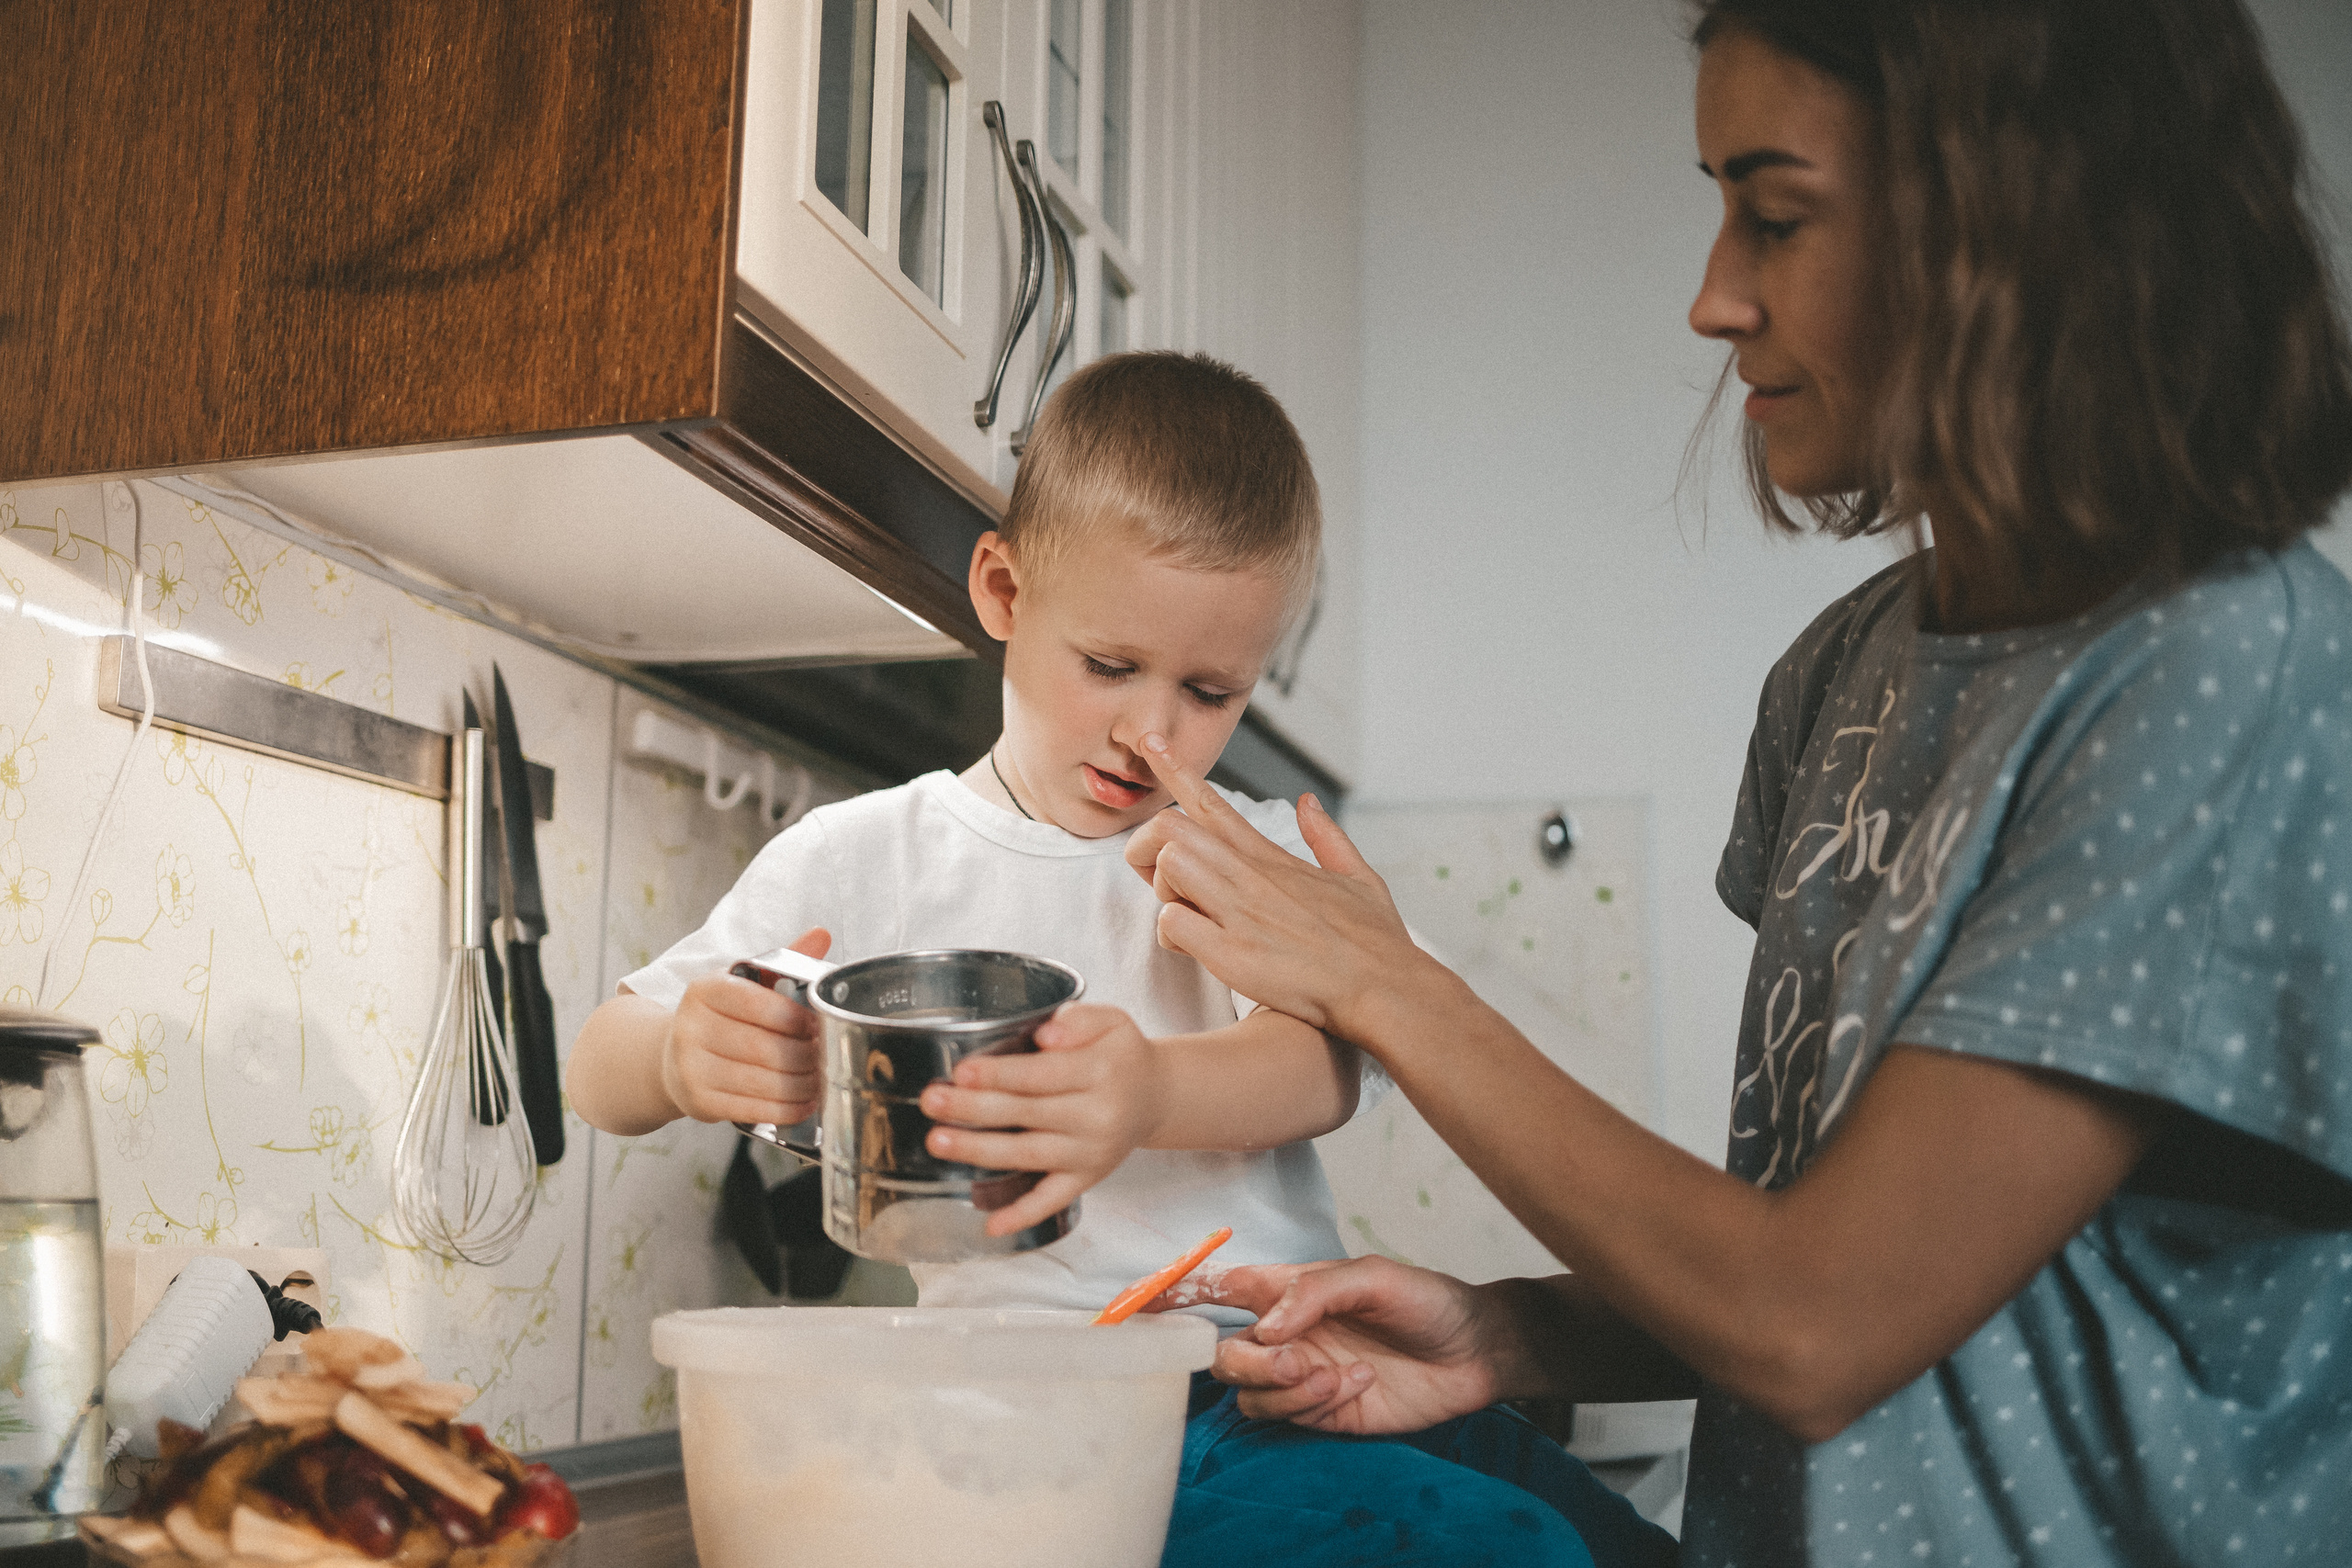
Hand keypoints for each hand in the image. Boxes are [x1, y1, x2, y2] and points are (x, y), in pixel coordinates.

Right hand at [657, 927, 829, 1124]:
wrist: (673, 1059)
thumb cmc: (722, 1019)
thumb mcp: (746, 984)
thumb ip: (784, 961)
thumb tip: (821, 934)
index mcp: (705, 990)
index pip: (757, 1001)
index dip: (796, 1017)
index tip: (817, 1025)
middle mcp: (691, 1027)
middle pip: (765, 1046)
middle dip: (806, 1055)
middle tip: (827, 1056)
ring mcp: (691, 1067)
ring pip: (762, 1080)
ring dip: (802, 1084)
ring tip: (821, 1079)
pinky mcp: (698, 1101)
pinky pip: (752, 1108)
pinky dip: (787, 1108)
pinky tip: (805, 1102)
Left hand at [918, 1003, 1167, 1236]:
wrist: (1156, 1097)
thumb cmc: (1121, 1056)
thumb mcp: (1112, 1021)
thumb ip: (1078, 1020)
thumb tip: (1045, 1035)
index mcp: (1100, 1073)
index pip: (1042, 1075)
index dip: (1000, 1075)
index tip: (962, 1072)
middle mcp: (1096, 1117)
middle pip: (1027, 1113)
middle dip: (974, 1109)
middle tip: (932, 1101)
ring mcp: (1090, 1153)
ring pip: (1029, 1155)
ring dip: (980, 1151)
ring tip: (939, 1142)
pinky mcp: (1087, 1179)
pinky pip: (1052, 1200)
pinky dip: (1022, 1215)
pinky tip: (990, 1223)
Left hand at [1121, 735, 1436, 1037]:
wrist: (1385, 988)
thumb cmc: (1376, 943)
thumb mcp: (1360, 877)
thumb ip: (1328, 837)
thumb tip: (1309, 803)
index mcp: (1272, 858)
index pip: (1211, 801)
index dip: (1175, 769)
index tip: (1151, 744)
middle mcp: (1250, 876)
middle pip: (1170, 828)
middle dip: (1147, 848)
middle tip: (1156, 877)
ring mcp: (1240, 913)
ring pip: (1168, 866)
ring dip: (1162, 890)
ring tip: (1187, 914)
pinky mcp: (1232, 953)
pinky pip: (1172, 925)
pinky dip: (1170, 936)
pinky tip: (1194, 949)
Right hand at [1165, 1257, 1514, 1432]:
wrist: (1476, 1353)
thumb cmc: (1428, 1301)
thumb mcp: (1376, 1276)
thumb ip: (1316, 1292)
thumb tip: (1268, 1324)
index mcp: (1290, 1289)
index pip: (1222, 1288)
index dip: (1181, 1292)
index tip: (1145, 1302)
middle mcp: (1287, 1334)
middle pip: (1222, 1352)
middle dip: (1248, 1359)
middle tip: (1295, 1359)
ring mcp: (1301, 1376)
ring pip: (1247, 1392)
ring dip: (1283, 1387)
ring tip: (1334, 1375)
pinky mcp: (1322, 1413)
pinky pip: (1288, 1416)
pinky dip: (1314, 1403)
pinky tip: (1355, 1384)